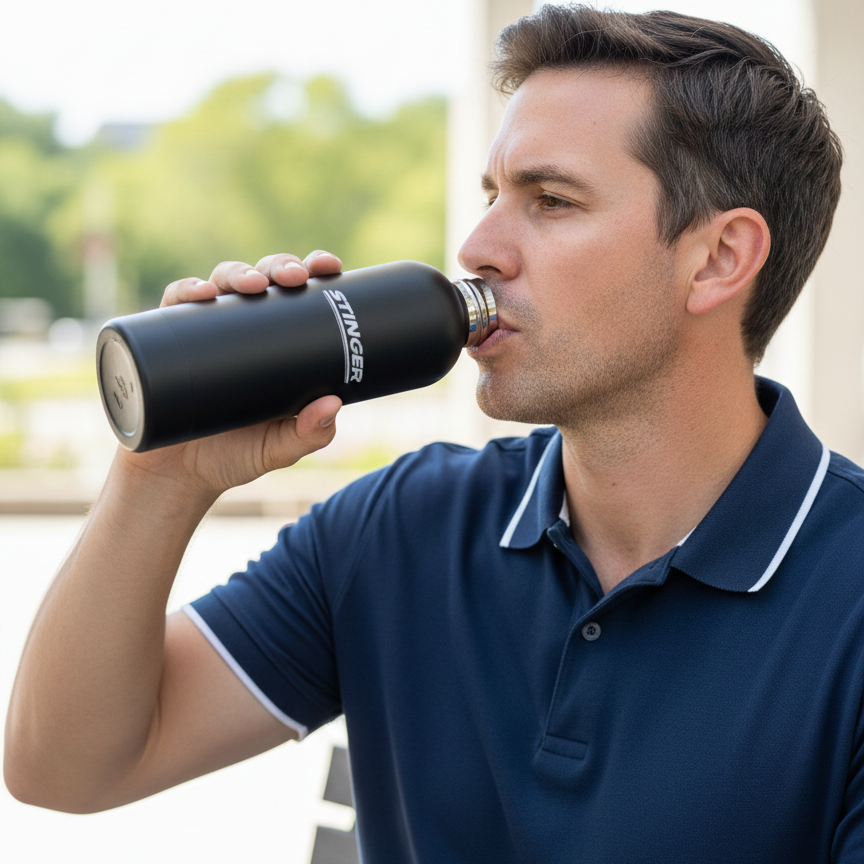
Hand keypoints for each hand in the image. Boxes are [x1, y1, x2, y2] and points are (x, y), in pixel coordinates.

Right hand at [119, 251, 344, 499]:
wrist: (178, 477)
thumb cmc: (236, 457)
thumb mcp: (280, 448)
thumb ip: (311, 434)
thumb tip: (334, 404)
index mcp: (277, 342)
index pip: (299, 295)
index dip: (314, 272)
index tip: (330, 266)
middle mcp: (242, 328)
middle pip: (263, 279)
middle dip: (280, 267)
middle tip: (294, 278)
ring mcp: (204, 331)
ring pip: (222, 282)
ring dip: (239, 272)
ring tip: (253, 285)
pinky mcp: (167, 340)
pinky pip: (174, 304)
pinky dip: (186, 291)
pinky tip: (201, 294)